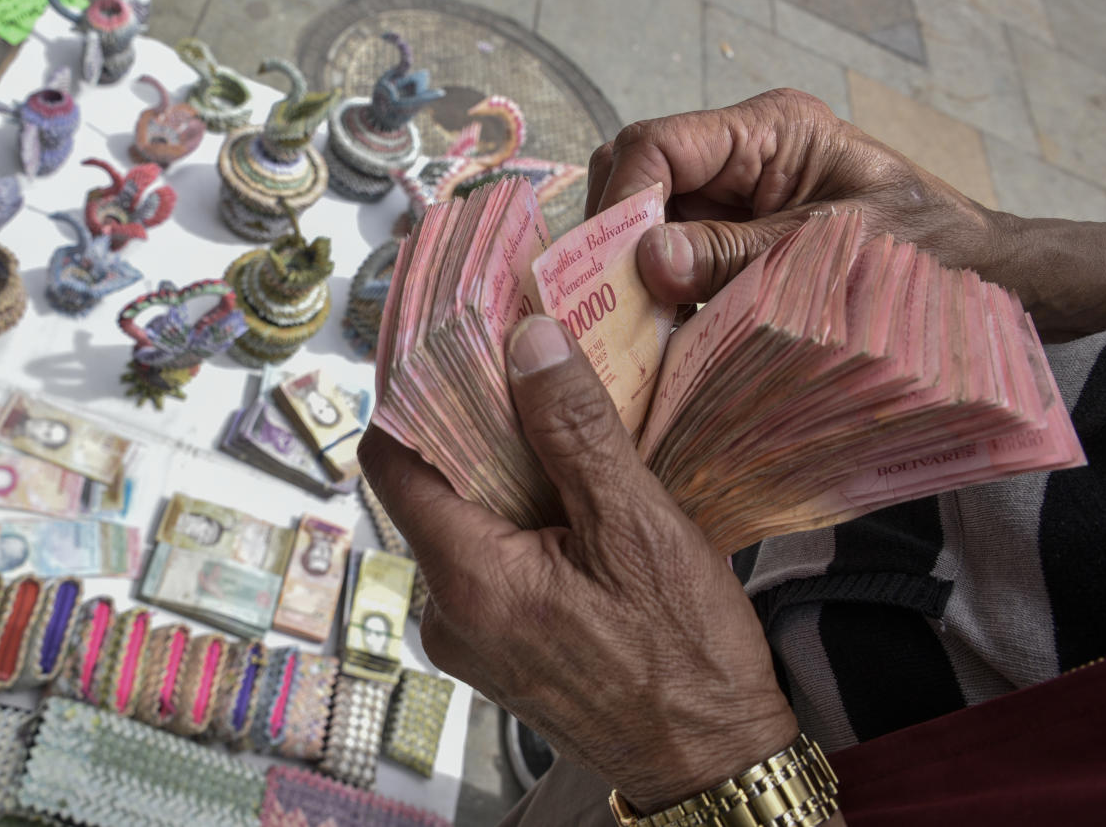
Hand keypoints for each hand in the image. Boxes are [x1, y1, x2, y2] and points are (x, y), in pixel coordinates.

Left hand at [360, 314, 798, 813]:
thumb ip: (576, 431)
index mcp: (468, 580)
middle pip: (430, 491)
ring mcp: (470, 637)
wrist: (710, 763)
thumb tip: (530, 342)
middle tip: (527, 372)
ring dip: (505, 475)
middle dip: (475, 429)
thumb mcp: (636, 527)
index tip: (453, 346)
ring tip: (562, 430)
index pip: (394, 463)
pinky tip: (573, 499)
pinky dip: (521, 521)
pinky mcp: (499, 649)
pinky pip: (490, 562)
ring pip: (464, 525)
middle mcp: (448, 612)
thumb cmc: (685, 658)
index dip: (415, 397)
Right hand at [588, 88, 1105, 340]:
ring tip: (633, 333)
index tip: (613, 266)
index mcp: (768, 132)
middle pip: (636, 181)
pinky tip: (662, 342)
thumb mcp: (829, 251)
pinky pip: (672, 269)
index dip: (624, 200)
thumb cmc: (926, 250)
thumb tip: (648, 261)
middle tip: (612, 307)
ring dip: (632, 279)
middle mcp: (738, 162)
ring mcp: (730, 206)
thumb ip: (736, 254)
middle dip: (615, 241)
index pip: (658, 145)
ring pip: (644, 229)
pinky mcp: (730, 252)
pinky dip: (659, 304)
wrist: (982, 282)